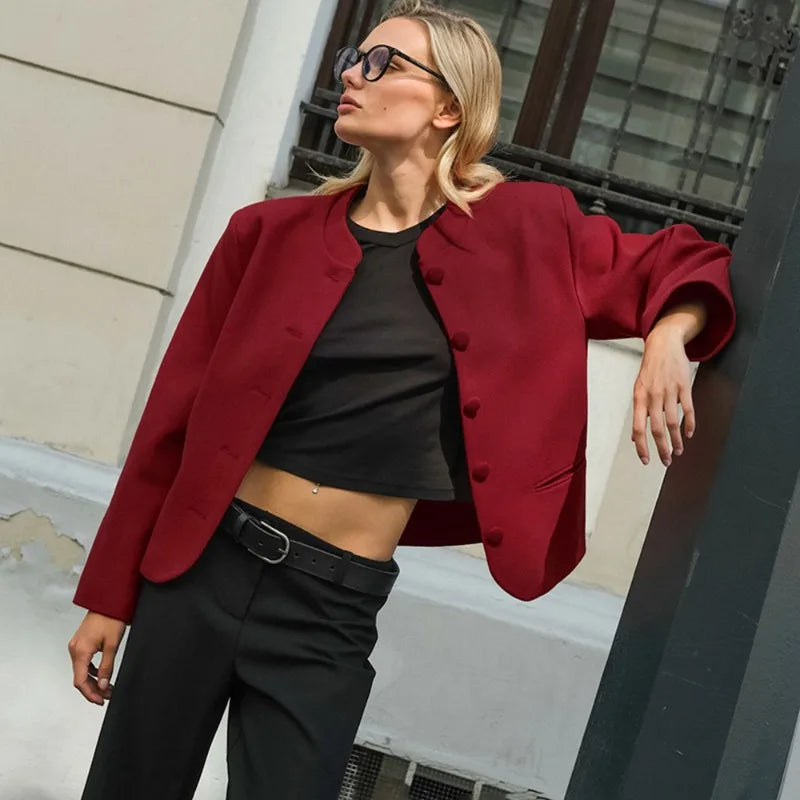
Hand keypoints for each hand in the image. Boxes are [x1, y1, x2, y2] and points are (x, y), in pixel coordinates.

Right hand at [68, 611, 126, 704]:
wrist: (108, 601)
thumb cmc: (111, 618)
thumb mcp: (112, 645)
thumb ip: (106, 667)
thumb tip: (102, 686)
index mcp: (80, 651)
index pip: (80, 681)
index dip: (90, 694)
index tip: (101, 701)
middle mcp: (74, 649)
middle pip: (80, 677)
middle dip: (93, 689)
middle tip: (108, 696)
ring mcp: (76, 645)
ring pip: (81, 670)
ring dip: (92, 681)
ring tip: (107, 688)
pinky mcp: (80, 642)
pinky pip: (83, 662)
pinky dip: (91, 671)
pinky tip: (101, 675)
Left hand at [632, 326, 694, 465]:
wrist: (663, 344)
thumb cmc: (650, 369)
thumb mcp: (638, 389)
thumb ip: (638, 412)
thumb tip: (635, 437)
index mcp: (639, 397)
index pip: (638, 427)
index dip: (641, 446)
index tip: (646, 460)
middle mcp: (653, 395)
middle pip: (656, 428)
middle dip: (662, 448)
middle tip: (666, 461)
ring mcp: (669, 391)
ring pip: (672, 422)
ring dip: (676, 440)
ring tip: (678, 451)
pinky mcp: (684, 386)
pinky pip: (687, 409)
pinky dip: (689, 424)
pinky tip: (689, 434)